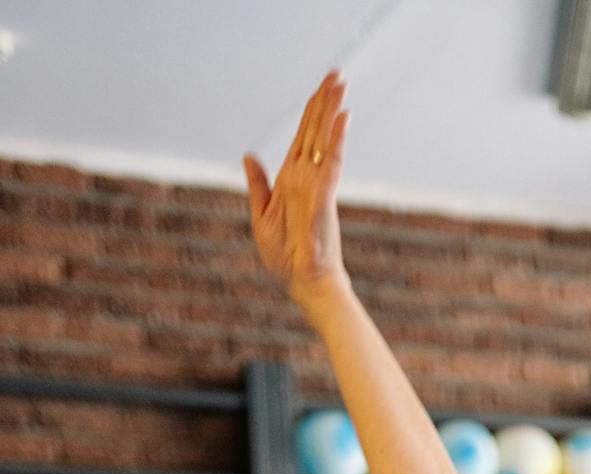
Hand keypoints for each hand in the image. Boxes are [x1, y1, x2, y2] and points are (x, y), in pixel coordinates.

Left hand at [244, 72, 348, 311]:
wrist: (301, 281)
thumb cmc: (285, 257)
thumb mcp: (261, 215)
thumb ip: (258, 184)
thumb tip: (249, 156)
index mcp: (291, 178)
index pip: (302, 136)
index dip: (311, 110)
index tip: (321, 87)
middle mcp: (306, 176)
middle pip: (315, 130)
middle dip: (324, 101)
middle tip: (336, 74)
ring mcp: (317, 184)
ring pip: (325, 139)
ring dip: (332, 111)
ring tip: (341, 85)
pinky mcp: (324, 195)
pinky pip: (332, 161)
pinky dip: (337, 138)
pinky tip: (342, 117)